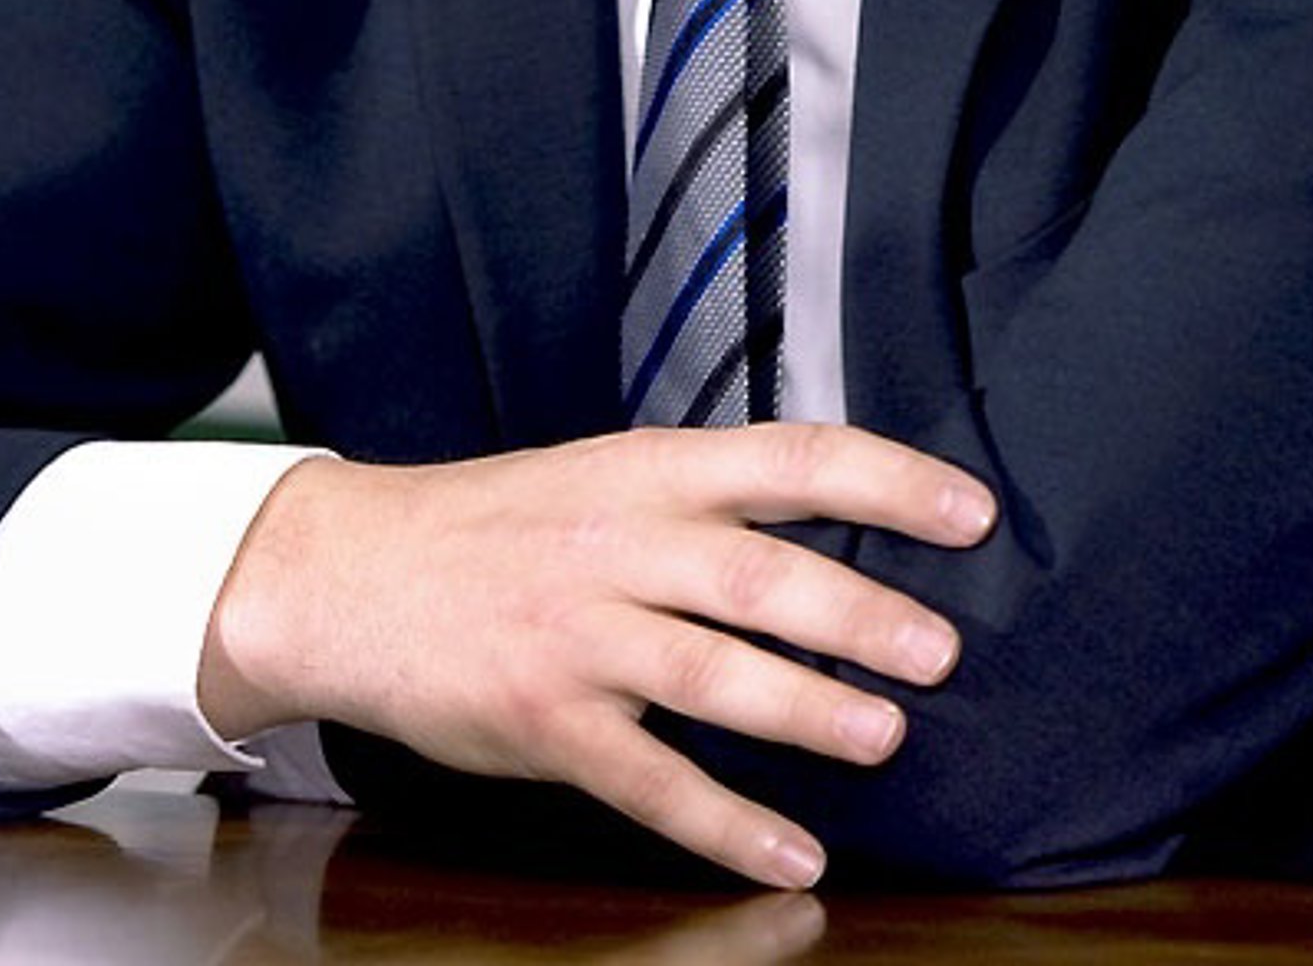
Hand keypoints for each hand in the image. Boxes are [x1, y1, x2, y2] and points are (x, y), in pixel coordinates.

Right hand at [200, 423, 994, 889]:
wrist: (345, 572)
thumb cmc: (492, 527)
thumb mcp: (597, 476)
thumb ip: (698, 501)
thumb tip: (829, 528)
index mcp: (643, 470)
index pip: (785, 457)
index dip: (883, 481)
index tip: (967, 510)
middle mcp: (616, 544)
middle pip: (758, 573)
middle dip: (858, 614)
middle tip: (939, 651)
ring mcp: (577, 635)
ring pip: (710, 674)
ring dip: (806, 711)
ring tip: (883, 738)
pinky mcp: (541, 720)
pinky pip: (648, 782)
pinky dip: (725, 824)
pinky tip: (790, 854)